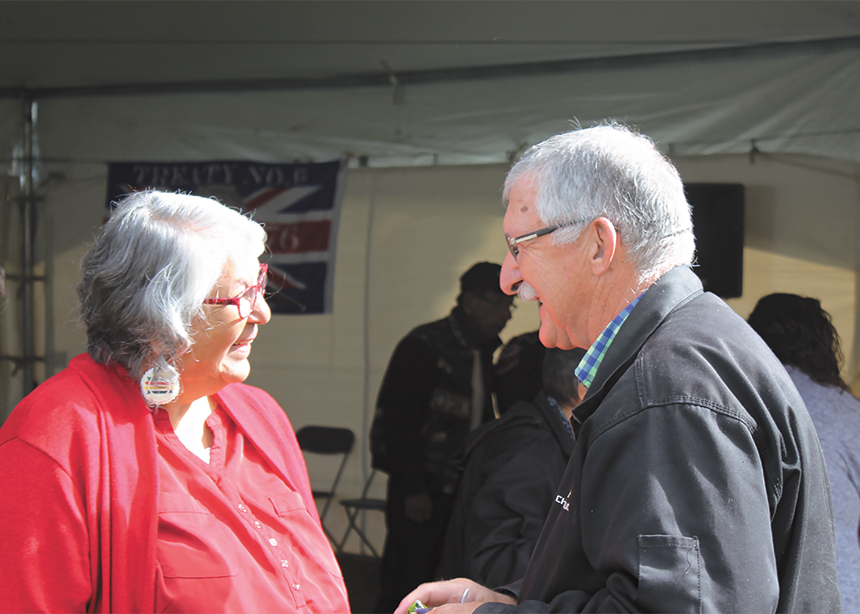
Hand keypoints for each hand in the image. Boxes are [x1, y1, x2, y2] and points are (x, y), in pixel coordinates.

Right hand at [393, 578, 514, 613]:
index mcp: (458, 587)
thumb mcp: (476, 608)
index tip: (398, 613)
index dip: (408, 602)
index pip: (425, 591)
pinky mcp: (458, 611)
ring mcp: (455, 605)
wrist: (516, 613)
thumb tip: (427, 613)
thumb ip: (451, 610)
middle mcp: (454, 595)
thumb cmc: (501, 608)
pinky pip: (440, 612)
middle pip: (424, 603)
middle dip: (411, 611)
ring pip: (431, 610)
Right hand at [404, 492, 432, 521]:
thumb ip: (427, 508)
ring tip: (413, 514)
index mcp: (428, 505)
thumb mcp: (428, 499)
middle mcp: (421, 507)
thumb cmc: (422, 493)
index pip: (427, 517)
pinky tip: (409, 512)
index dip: (425, 517)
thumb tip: (425, 517)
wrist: (414, 485)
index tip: (424, 515)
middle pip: (419, 520)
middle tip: (417, 517)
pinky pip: (407, 515)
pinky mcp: (407, 505)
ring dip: (413, 516)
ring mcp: (414, 506)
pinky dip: (408, 515)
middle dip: (419, 519)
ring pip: (413, 518)